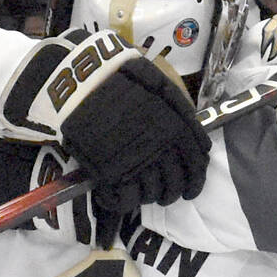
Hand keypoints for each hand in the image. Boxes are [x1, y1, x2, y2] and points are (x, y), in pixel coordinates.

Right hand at [4, 29, 210, 214]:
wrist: (80, 78)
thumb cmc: (119, 75)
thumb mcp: (159, 86)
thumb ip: (179, 114)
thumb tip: (196, 144)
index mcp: (178, 127)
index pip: (196, 167)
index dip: (195, 183)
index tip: (190, 190)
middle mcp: (162, 147)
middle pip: (175, 185)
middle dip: (171, 194)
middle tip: (163, 195)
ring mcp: (137, 161)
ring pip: (153, 194)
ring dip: (149, 197)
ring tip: (141, 193)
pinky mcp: (111, 172)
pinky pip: (127, 199)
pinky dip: (126, 201)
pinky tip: (120, 195)